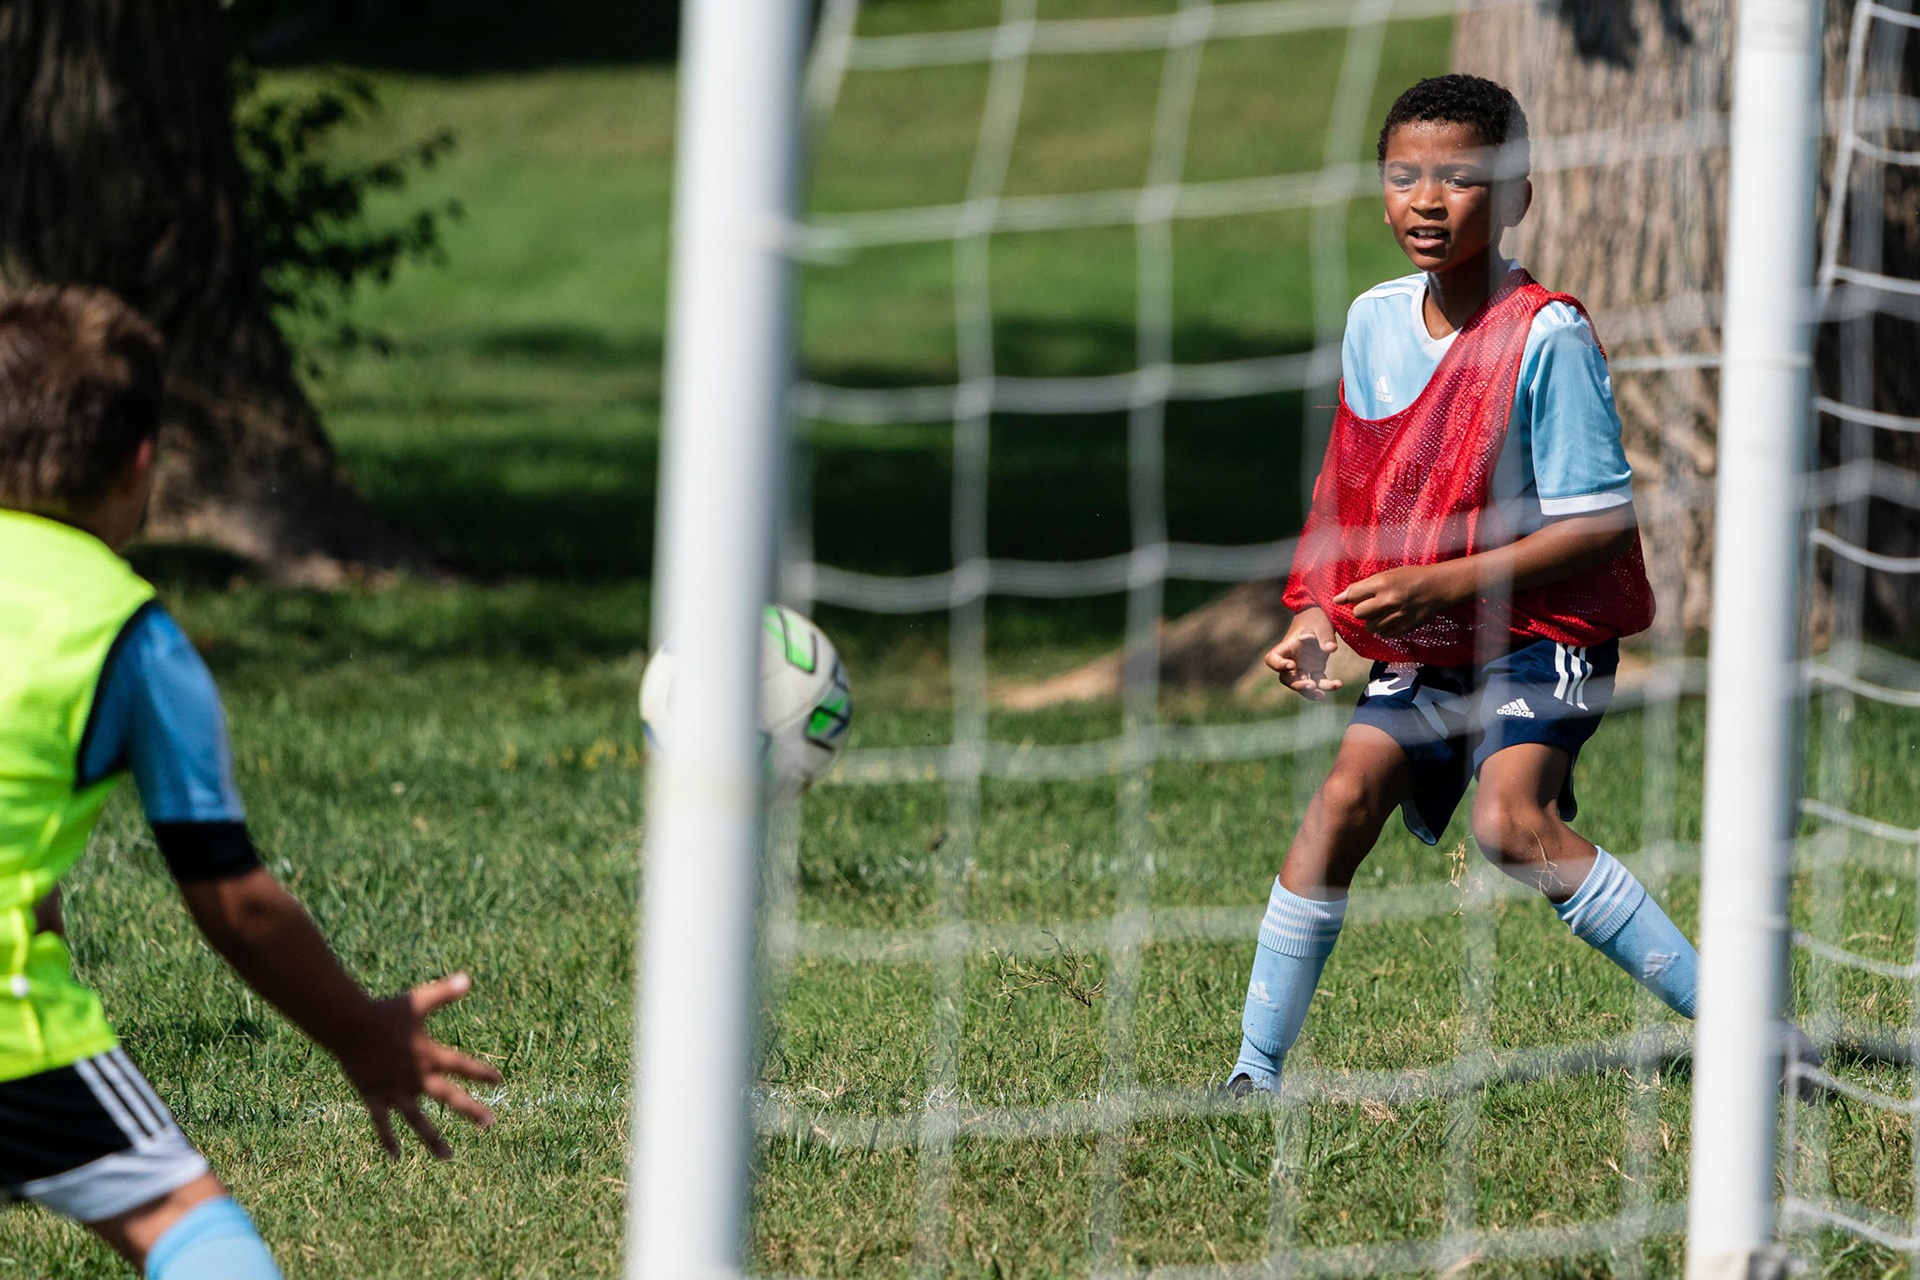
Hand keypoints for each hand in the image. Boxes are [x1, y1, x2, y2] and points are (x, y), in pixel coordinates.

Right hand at [334, 972, 501, 1158]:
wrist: (350, 1025)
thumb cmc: (385, 1011)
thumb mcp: (419, 1000)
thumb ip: (445, 992)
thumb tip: (469, 979)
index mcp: (429, 1055)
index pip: (463, 1066)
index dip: (482, 1073)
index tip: (499, 1082)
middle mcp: (416, 1077)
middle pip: (449, 1097)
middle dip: (471, 1110)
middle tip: (490, 1124)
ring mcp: (395, 1090)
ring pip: (417, 1120)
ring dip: (433, 1138)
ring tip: (448, 1156)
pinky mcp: (374, 1096)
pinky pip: (382, 1122)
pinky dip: (388, 1139)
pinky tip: (396, 1156)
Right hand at [1265, 609, 1341, 700]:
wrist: (1321, 616)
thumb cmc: (1316, 618)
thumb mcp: (1320, 624)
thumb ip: (1325, 636)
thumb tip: (1331, 649)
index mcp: (1286, 647)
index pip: (1272, 659)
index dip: (1278, 665)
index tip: (1291, 665)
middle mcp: (1292, 659)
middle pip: (1287, 678)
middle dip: (1297, 684)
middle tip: (1310, 684)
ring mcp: (1303, 666)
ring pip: (1302, 684)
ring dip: (1310, 692)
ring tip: (1322, 696)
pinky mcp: (1315, 669)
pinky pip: (1318, 681)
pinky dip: (1326, 686)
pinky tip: (1337, 684)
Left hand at [1333, 564, 1463, 637]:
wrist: (1438, 588)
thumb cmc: (1411, 578)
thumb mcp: (1387, 575)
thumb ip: (1362, 587)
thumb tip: (1337, 599)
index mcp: (1383, 583)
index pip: (1353, 595)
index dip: (1347, 598)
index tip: (1344, 600)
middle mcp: (1388, 600)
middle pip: (1358, 614)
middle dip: (1361, 611)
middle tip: (1370, 605)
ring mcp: (1397, 616)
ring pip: (1370, 627)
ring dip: (1372, 621)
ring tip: (1383, 611)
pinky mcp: (1404, 628)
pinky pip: (1384, 634)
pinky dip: (1384, 628)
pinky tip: (1392, 618)